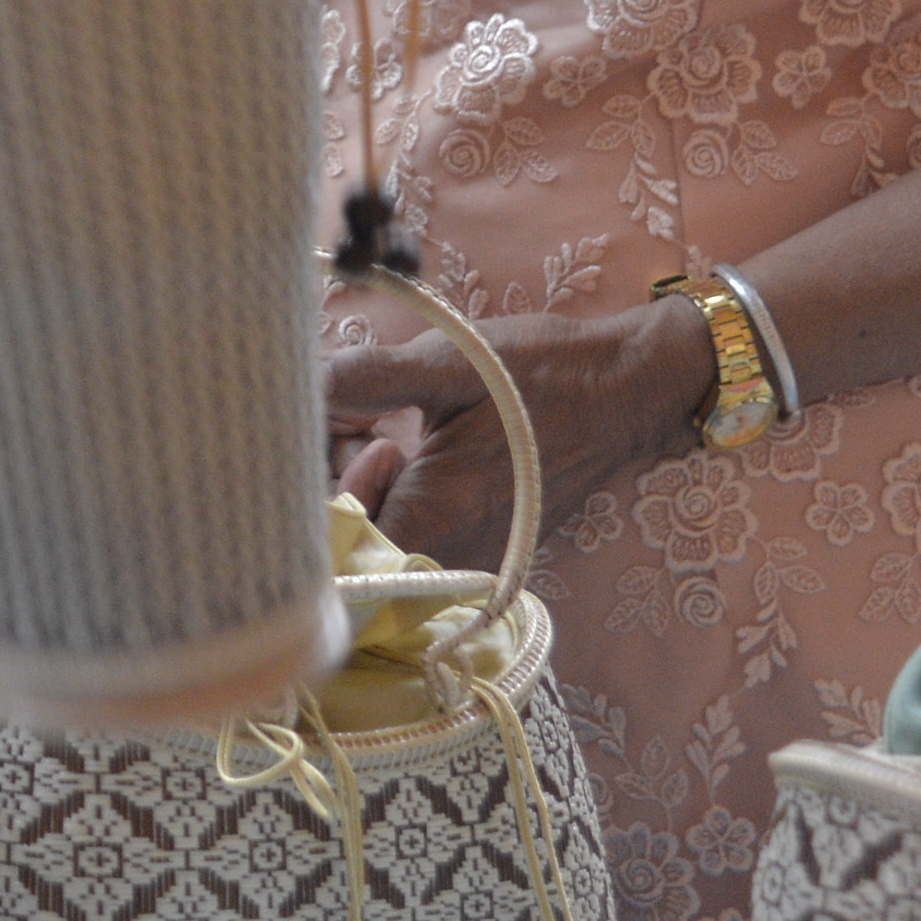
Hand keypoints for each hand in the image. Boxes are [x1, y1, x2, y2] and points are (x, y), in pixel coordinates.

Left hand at [319, 301, 716, 569]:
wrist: (625, 390)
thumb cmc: (541, 375)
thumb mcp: (447, 362)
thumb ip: (363, 379)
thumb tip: (295, 383)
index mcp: (434, 521)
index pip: (330, 545)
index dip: (310, 488)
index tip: (333, 431)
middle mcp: (450, 557)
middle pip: (348, 541)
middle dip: (333, 475)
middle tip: (358, 415)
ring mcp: (468, 557)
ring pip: (377, 535)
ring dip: (361, 481)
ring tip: (385, 423)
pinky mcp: (479, 547)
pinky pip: (411, 532)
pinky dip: (393, 490)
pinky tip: (404, 441)